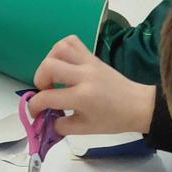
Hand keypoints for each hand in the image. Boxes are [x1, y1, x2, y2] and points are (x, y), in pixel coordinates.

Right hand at [29, 35, 154, 134]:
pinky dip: (61, 49)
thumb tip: (46, 120)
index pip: (47, 97)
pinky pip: (72, 42)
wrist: (137, 105)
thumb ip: (61, 126)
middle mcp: (84, 76)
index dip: (34, 106)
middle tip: (46, 91)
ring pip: (59, 48)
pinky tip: (63, 63)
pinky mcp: (93, 57)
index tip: (36, 113)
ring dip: (49, 61)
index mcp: (82, 97)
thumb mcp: (85, 130)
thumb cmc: (113, 120)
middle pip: (48, 66)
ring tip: (54, 75)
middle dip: (39, 80)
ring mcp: (89, 63)